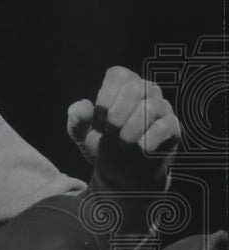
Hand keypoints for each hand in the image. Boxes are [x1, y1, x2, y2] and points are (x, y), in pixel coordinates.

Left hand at [66, 66, 179, 190]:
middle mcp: (145, 91)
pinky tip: (140, 149)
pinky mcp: (173, 129)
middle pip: (135, 87)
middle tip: (110, 132)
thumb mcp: (81, 134)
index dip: (105, 97)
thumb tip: (84, 106)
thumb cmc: (102, 146)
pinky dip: (148, 140)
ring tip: (122, 143)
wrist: (121, 175)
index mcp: (122, 86)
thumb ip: (77, 118)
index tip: (98, 119)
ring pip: (151, 107)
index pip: (118, 74)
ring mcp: (162, 108)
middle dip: (116, 115)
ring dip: (130, 130)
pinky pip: (166, 127)